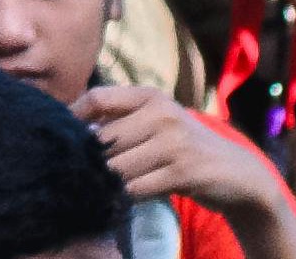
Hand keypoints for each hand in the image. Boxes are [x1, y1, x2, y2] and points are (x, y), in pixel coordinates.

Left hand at [88, 84, 295, 248]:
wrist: (237, 173)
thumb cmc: (184, 147)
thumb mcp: (157, 122)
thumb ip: (122, 120)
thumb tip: (71, 129)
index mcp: (150, 96)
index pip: (97, 98)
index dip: (72, 117)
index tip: (58, 136)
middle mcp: (162, 113)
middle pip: (102, 139)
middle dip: (89, 160)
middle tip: (79, 172)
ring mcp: (173, 142)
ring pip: (117, 166)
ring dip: (105, 181)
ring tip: (100, 187)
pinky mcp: (183, 172)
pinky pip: (136, 188)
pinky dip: (124, 196)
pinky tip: (123, 198)